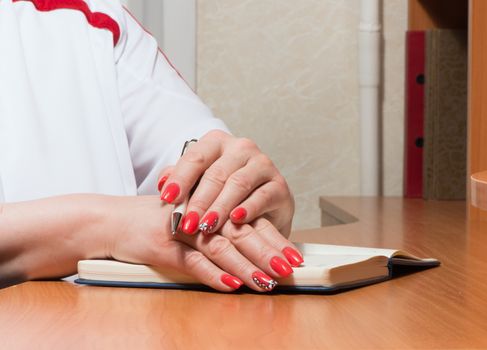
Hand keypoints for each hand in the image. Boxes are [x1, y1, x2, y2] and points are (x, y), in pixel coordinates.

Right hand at [109, 196, 303, 291]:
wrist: (112, 221)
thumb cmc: (157, 223)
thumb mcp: (190, 221)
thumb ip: (217, 232)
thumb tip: (251, 255)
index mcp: (210, 206)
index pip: (249, 221)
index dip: (273, 239)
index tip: (294, 256)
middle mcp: (200, 215)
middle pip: (240, 232)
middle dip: (268, 252)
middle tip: (289, 269)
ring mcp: (182, 230)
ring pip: (220, 247)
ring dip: (246, 266)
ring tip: (267, 281)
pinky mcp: (163, 247)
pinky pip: (191, 262)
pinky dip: (212, 274)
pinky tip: (231, 285)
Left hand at [156, 130, 293, 236]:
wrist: (262, 209)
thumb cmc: (223, 194)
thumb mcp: (198, 185)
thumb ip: (180, 181)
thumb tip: (162, 184)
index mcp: (218, 142)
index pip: (196, 157)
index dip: (180, 178)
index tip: (167, 199)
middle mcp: (242, 148)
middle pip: (216, 173)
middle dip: (199, 200)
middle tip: (187, 223)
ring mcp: (263, 165)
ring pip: (238, 184)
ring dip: (220, 207)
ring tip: (206, 226)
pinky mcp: (279, 186)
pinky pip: (262, 196)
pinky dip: (248, 209)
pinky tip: (236, 220)